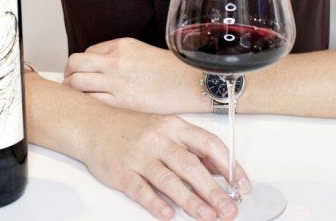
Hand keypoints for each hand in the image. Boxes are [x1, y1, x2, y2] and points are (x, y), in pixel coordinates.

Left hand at [63, 37, 207, 112]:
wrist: (188, 83)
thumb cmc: (170, 69)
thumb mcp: (142, 51)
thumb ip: (120, 56)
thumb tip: (102, 66)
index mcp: (120, 45)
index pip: (88, 53)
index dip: (82, 65)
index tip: (81, 73)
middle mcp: (115, 61)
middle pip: (75, 64)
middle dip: (68, 74)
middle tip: (69, 83)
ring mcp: (116, 81)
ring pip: (77, 83)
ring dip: (71, 90)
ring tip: (75, 99)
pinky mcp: (122, 102)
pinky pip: (92, 102)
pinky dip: (86, 105)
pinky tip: (89, 110)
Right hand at [80, 105, 250, 219]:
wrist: (93, 124)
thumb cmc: (132, 128)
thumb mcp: (164, 128)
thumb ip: (190, 147)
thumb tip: (219, 170)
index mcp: (173, 126)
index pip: (208, 143)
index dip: (228, 165)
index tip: (241, 184)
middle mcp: (158, 139)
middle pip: (191, 165)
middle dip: (213, 189)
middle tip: (230, 209)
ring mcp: (139, 155)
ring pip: (169, 179)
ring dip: (191, 200)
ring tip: (208, 216)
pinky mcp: (121, 172)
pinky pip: (141, 189)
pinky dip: (155, 203)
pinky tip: (168, 214)